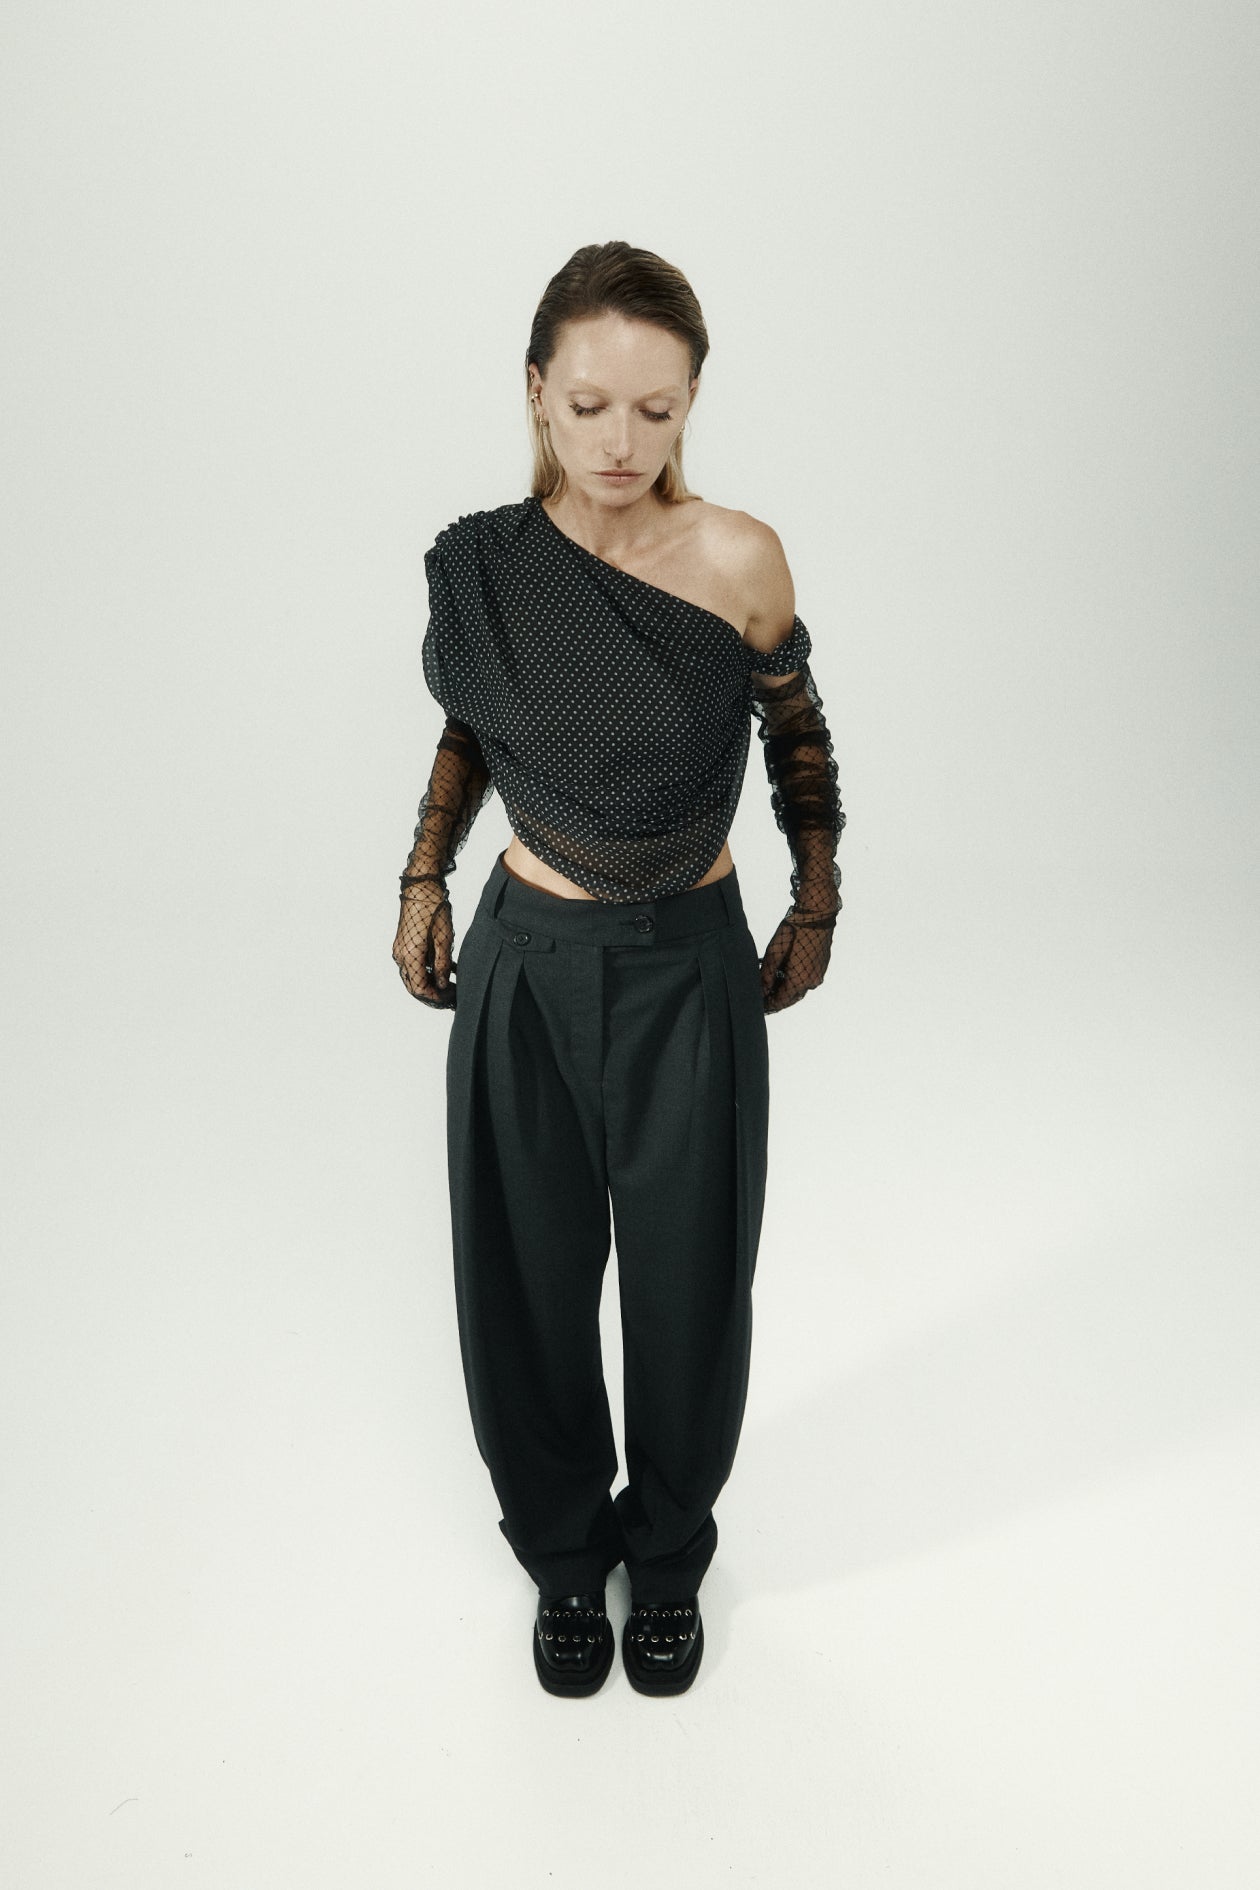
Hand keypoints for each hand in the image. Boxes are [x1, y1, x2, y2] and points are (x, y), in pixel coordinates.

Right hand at [393, 877, 456, 1007]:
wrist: (421, 886)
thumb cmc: (433, 908)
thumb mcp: (444, 939)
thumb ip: (442, 965)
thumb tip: (442, 985)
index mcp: (409, 956)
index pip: (419, 988)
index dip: (435, 998)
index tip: (451, 1000)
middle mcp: (401, 955)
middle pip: (415, 984)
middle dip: (434, 994)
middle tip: (453, 998)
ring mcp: (402, 949)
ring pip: (416, 975)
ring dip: (433, 982)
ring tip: (454, 987)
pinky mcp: (407, 943)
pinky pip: (417, 963)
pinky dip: (431, 970)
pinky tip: (450, 971)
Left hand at [759, 908, 835, 1013]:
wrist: (816, 913)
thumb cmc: (794, 930)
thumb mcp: (774, 952)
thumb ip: (766, 975)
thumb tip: (760, 991)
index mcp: (800, 981)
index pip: (781, 1001)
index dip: (768, 1005)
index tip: (757, 1005)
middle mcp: (812, 981)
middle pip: (791, 997)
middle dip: (776, 998)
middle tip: (761, 997)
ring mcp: (819, 974)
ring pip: (799, 988)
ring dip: (785, 989)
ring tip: (770, 984)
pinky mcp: (822, 965)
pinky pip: (806, 979)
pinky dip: (794, 980)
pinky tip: (784, 973)